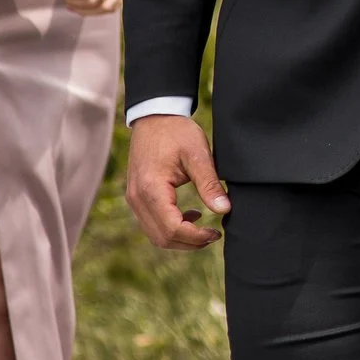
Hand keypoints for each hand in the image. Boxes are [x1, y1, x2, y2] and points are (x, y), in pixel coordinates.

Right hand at [124, 114, 228, 249]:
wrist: (154, 117)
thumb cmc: (176, 132)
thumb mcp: (198, 154)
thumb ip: (210, 184)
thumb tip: (224, 209)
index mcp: (152, 189)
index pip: (172, 229)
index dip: (196, 237)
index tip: (216, 232)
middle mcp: (138, 198)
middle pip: (162, 238)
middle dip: (189, 242)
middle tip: (214, 234)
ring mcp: (134, 199)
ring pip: (155, 234)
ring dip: (180, 237)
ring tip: (205, 229)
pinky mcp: (137, 196)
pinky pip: (151, 223)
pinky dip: (170, 227)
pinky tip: (191, 215)